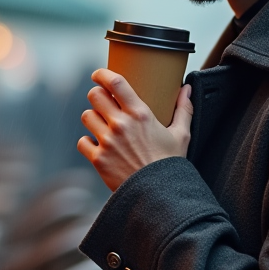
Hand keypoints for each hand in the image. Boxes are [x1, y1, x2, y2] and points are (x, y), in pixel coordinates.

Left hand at [77, 69, 191, 191]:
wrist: (159, 196)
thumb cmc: (170, 164)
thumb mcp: (181, 135)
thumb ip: (183, 109)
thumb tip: (186, 89)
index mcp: (140, 115)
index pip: (115, 83)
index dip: (102, 74)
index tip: (99, 74)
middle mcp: (121, 125)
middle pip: (94, 96)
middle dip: (98, 96)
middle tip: (103, 102)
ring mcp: (107, 142)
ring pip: (86, 116)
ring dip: (93, 118)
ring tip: (102, 125)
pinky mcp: (98, 159)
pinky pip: (82, 141)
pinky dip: (88, 142)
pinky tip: (98, 145)